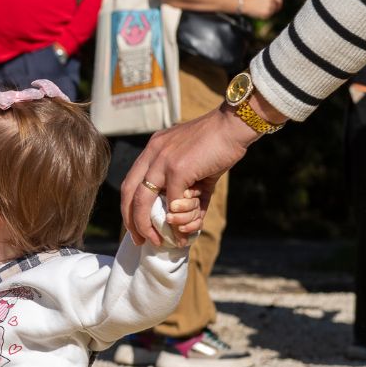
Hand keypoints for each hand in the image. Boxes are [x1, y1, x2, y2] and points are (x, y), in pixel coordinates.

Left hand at [122, 108, 257, 244]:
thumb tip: (179, 217)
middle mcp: (153, 153)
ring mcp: (163, 160)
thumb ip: (185, 189)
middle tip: (140, 240)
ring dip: (150, 225)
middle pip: (129, 193)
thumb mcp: (195, 167)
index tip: (135, 225)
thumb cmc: (219, 146)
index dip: (130, 207)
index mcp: (153, 149)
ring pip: (145, 200)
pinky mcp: (178, 169)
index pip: (131, 182)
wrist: (236, 126)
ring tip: (161, 240)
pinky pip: (173, 202)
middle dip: (132, 220)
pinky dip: (178, 219)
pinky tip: (183, 230)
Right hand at [240, 0, 282, 19]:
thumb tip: (274, 5)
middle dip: (273, 10)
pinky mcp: (266, 12)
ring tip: (257, 11)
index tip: (276, 8)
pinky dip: (263, 16)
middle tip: (267, 12)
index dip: (278, 5)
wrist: (241, 2)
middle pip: (277, 7)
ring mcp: (269, 5)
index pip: (279, 0)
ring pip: (272, 12)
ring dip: (267, 13)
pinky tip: (256, 13)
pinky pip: (267, 16)